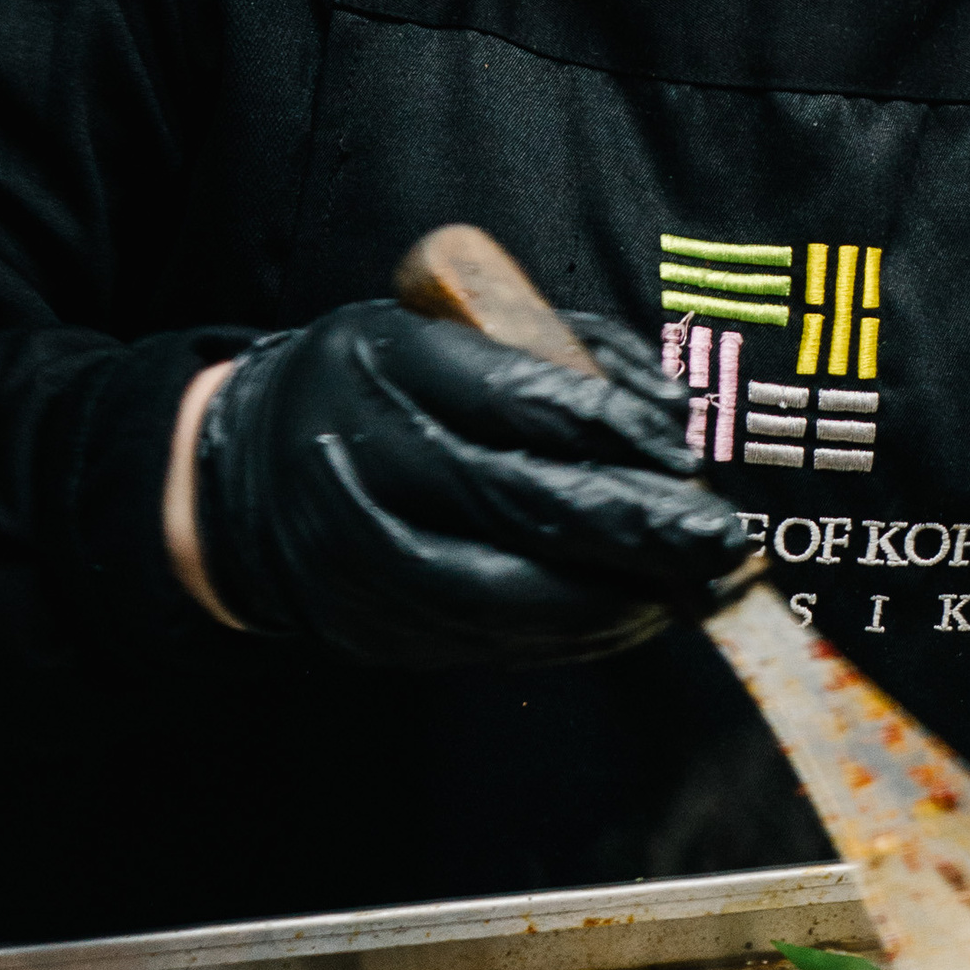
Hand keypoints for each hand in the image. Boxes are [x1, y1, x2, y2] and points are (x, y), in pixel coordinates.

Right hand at [182, 301, 753, 668]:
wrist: (248, 477)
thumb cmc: (379, 384)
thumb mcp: (447, 329)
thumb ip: (560, 354)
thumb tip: (672, 408)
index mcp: (385, 366)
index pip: (510, 399)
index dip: (608, 429)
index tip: (684, 450)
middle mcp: (366, 465)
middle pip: (518, 503)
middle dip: (635, 529)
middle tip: (721, 538)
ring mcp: (363, 562)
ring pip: (510, 593)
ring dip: (620, 597)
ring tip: (698, 588)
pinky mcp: (376, 632)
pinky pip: (494, 640)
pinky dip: (577, 632)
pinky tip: (638, 614)